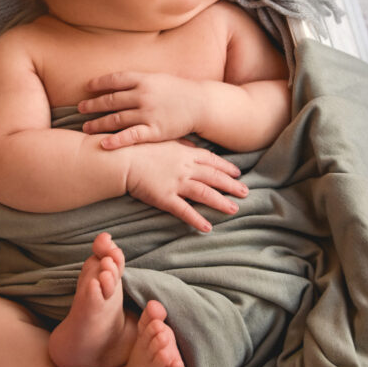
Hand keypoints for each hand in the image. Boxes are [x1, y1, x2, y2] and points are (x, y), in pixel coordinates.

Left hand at [79, 72, 200, 148]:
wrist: (201, 104)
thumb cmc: (179, 91)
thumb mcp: (159, 78)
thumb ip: (139, 80)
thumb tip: (117, 81)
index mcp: (144, 79)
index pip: (115, 79)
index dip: (99, 83)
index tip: (87, 87)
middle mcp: (143, 95)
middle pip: (111, 100)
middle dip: (93, 105)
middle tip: (79, 108)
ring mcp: (148, 113)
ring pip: (116, 119)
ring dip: (98, 123)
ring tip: (85, 128)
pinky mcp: (154, 130)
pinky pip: (131, 136)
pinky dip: (116, 140)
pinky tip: (103, 144)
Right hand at [124, 140, 246, 232]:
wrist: (121, 158)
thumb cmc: (139, 146)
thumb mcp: (163, 139)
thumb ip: (180, 144)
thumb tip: (193, 146)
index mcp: (185, 153)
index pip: (212, 160)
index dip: (226, 167)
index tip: (238, 173)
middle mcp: (185, 168)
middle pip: (214, 177)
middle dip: (231, 185)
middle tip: (245, 192)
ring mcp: (176, 183)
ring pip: (205, 193)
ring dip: (221, 202)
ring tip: (234, 209)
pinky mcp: (164, 197)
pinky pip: (184, 210)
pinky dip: (197, 219)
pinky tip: (207, 227)